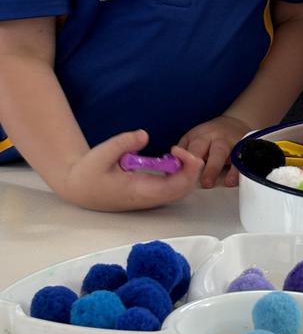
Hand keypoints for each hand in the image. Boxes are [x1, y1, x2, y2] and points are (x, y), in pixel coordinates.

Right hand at [61, 129, 204, 210]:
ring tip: (177, 152)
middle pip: (184, 190)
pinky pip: (172, 187)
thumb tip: (145, 135)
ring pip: (180, 190)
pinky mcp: (149, 194)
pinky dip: (179, 173)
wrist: (79, 188)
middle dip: (192, 170)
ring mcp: (150, 198)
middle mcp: (149, 199)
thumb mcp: (101, 153)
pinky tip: (170, 158)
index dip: (186, 169)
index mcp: (140, 191)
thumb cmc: (89, 173)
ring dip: (187, 171)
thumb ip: (122, 143)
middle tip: (181, 148)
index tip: (177, 149)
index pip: (174, 187)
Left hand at [178, 115, 250, 187]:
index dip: (191, 160)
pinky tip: (242, 177)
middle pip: (217, 151)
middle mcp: (219, 139)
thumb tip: (170, 170)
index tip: (186, 171)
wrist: (234, 123)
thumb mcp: (192, 139)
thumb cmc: (209, 136)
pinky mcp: (246, 150)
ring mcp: (234, 144)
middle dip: (212, 167)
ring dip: (231, 169)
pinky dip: (244, 169)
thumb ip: (182, 153)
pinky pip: (247, 159)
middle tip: (206, 182)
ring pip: (235, 155)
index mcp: (201, 136)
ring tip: (227, 182)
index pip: (195, 148)